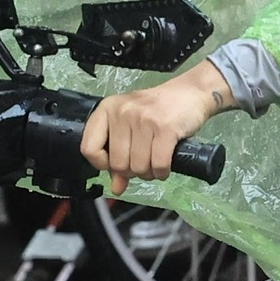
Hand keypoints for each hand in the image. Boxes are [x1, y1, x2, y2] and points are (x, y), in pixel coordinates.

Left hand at [79, 61, 229, 195]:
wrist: (190, 93)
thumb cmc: (158, 110)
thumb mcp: (132, 126)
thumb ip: (120, 155)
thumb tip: (116, 187)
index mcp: (107, 109)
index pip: (89, 148)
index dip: (102, 165)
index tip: (115, 165)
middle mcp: (122, 112)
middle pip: (117, 163)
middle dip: (132, 171)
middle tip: (143, 164)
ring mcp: (144, 119)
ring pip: (138, 166)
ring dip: (149, 173)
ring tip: (155, 163)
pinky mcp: (165, 128)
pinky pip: (158, 164)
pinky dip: (162, 172)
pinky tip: (164, 166)